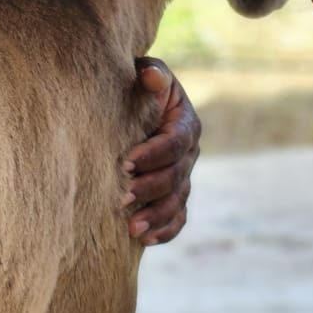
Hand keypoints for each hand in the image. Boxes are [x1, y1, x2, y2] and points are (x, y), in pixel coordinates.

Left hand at [122, 58, 199, 245]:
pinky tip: (144, 240)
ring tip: (131, 228)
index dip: (153, 154)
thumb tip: (150, 76)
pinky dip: (165, 230)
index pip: (174, 144)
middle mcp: (189, 152)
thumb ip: (151, 74)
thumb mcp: (147, 73)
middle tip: (122, 197)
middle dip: (150, 189)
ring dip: (156, 216)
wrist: (138, 101)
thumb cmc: (138, 84)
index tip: (126, 162)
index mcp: (185, 123)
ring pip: (177, 201)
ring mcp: (184, 175)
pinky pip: (178, 217)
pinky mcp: (176, 193)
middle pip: (176, 177)